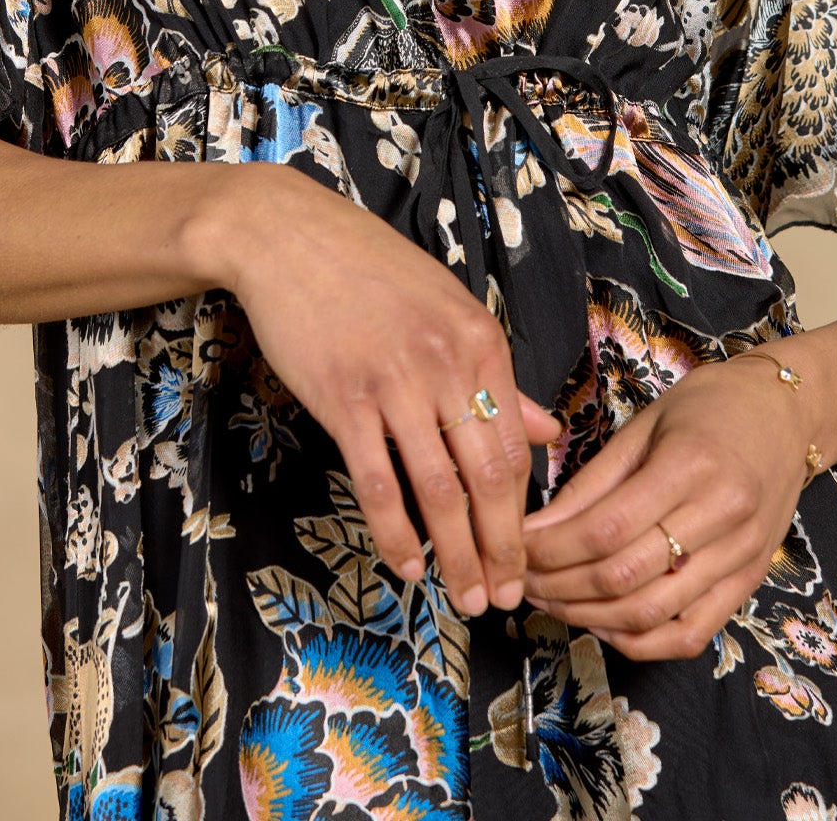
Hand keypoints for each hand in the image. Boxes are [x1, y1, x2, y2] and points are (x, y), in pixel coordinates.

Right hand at [224, 165, 565, 619]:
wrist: (289, 237)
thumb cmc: (371, 272)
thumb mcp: (447, 310)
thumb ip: (497, 375)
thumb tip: (547, 432)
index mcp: (481, 340)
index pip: (515, 444)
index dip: (523, 511)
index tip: (526, 556)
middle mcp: (447, 363)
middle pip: (488, 476)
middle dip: (501, 548)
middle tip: (504, 599)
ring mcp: (395, 382)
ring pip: (438, 489)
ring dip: (456, 555)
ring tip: (464, 598)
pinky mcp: (343, 399)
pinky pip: (378, 482)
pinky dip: (396, 533)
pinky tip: (408, 565)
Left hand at [518, 353, 812, 659]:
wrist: (789, 413)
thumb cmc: (710, 407)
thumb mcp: (645, 425)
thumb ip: (593, 482)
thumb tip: (538, 529)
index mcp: (690, 465)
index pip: (605, 529)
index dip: (551, 549)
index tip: (516, 547)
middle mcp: (721, 516)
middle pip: (623, 576)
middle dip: (559, 586)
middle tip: (521, 578)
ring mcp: (741, 557)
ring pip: (651, 613)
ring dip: (589, 617)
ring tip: (550, 600)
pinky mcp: (750, 582)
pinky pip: (690, 634)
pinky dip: (640, 641)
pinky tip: (603, 623)